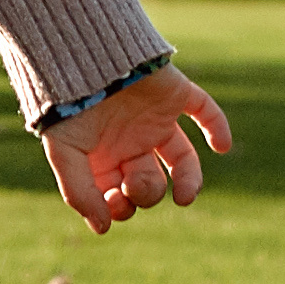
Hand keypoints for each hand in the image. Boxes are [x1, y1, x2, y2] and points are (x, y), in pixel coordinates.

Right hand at [45, 65, 229, 230]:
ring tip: (185, 197)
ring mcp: (156, 119)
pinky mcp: (175, 94)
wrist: (79, 55)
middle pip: (151, 184)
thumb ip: (78, 193)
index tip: (115, 201)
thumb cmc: (66, 104)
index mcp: (105, 158)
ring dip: (189, 180)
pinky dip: (217, 126)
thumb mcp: (63, 153)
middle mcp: (132, 143)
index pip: (121, 197)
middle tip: (133, 182)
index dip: (121, 207)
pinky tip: (222, 147)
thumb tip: (102, 229)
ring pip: (182, 159)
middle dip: (145, 192)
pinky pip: (204, 111)